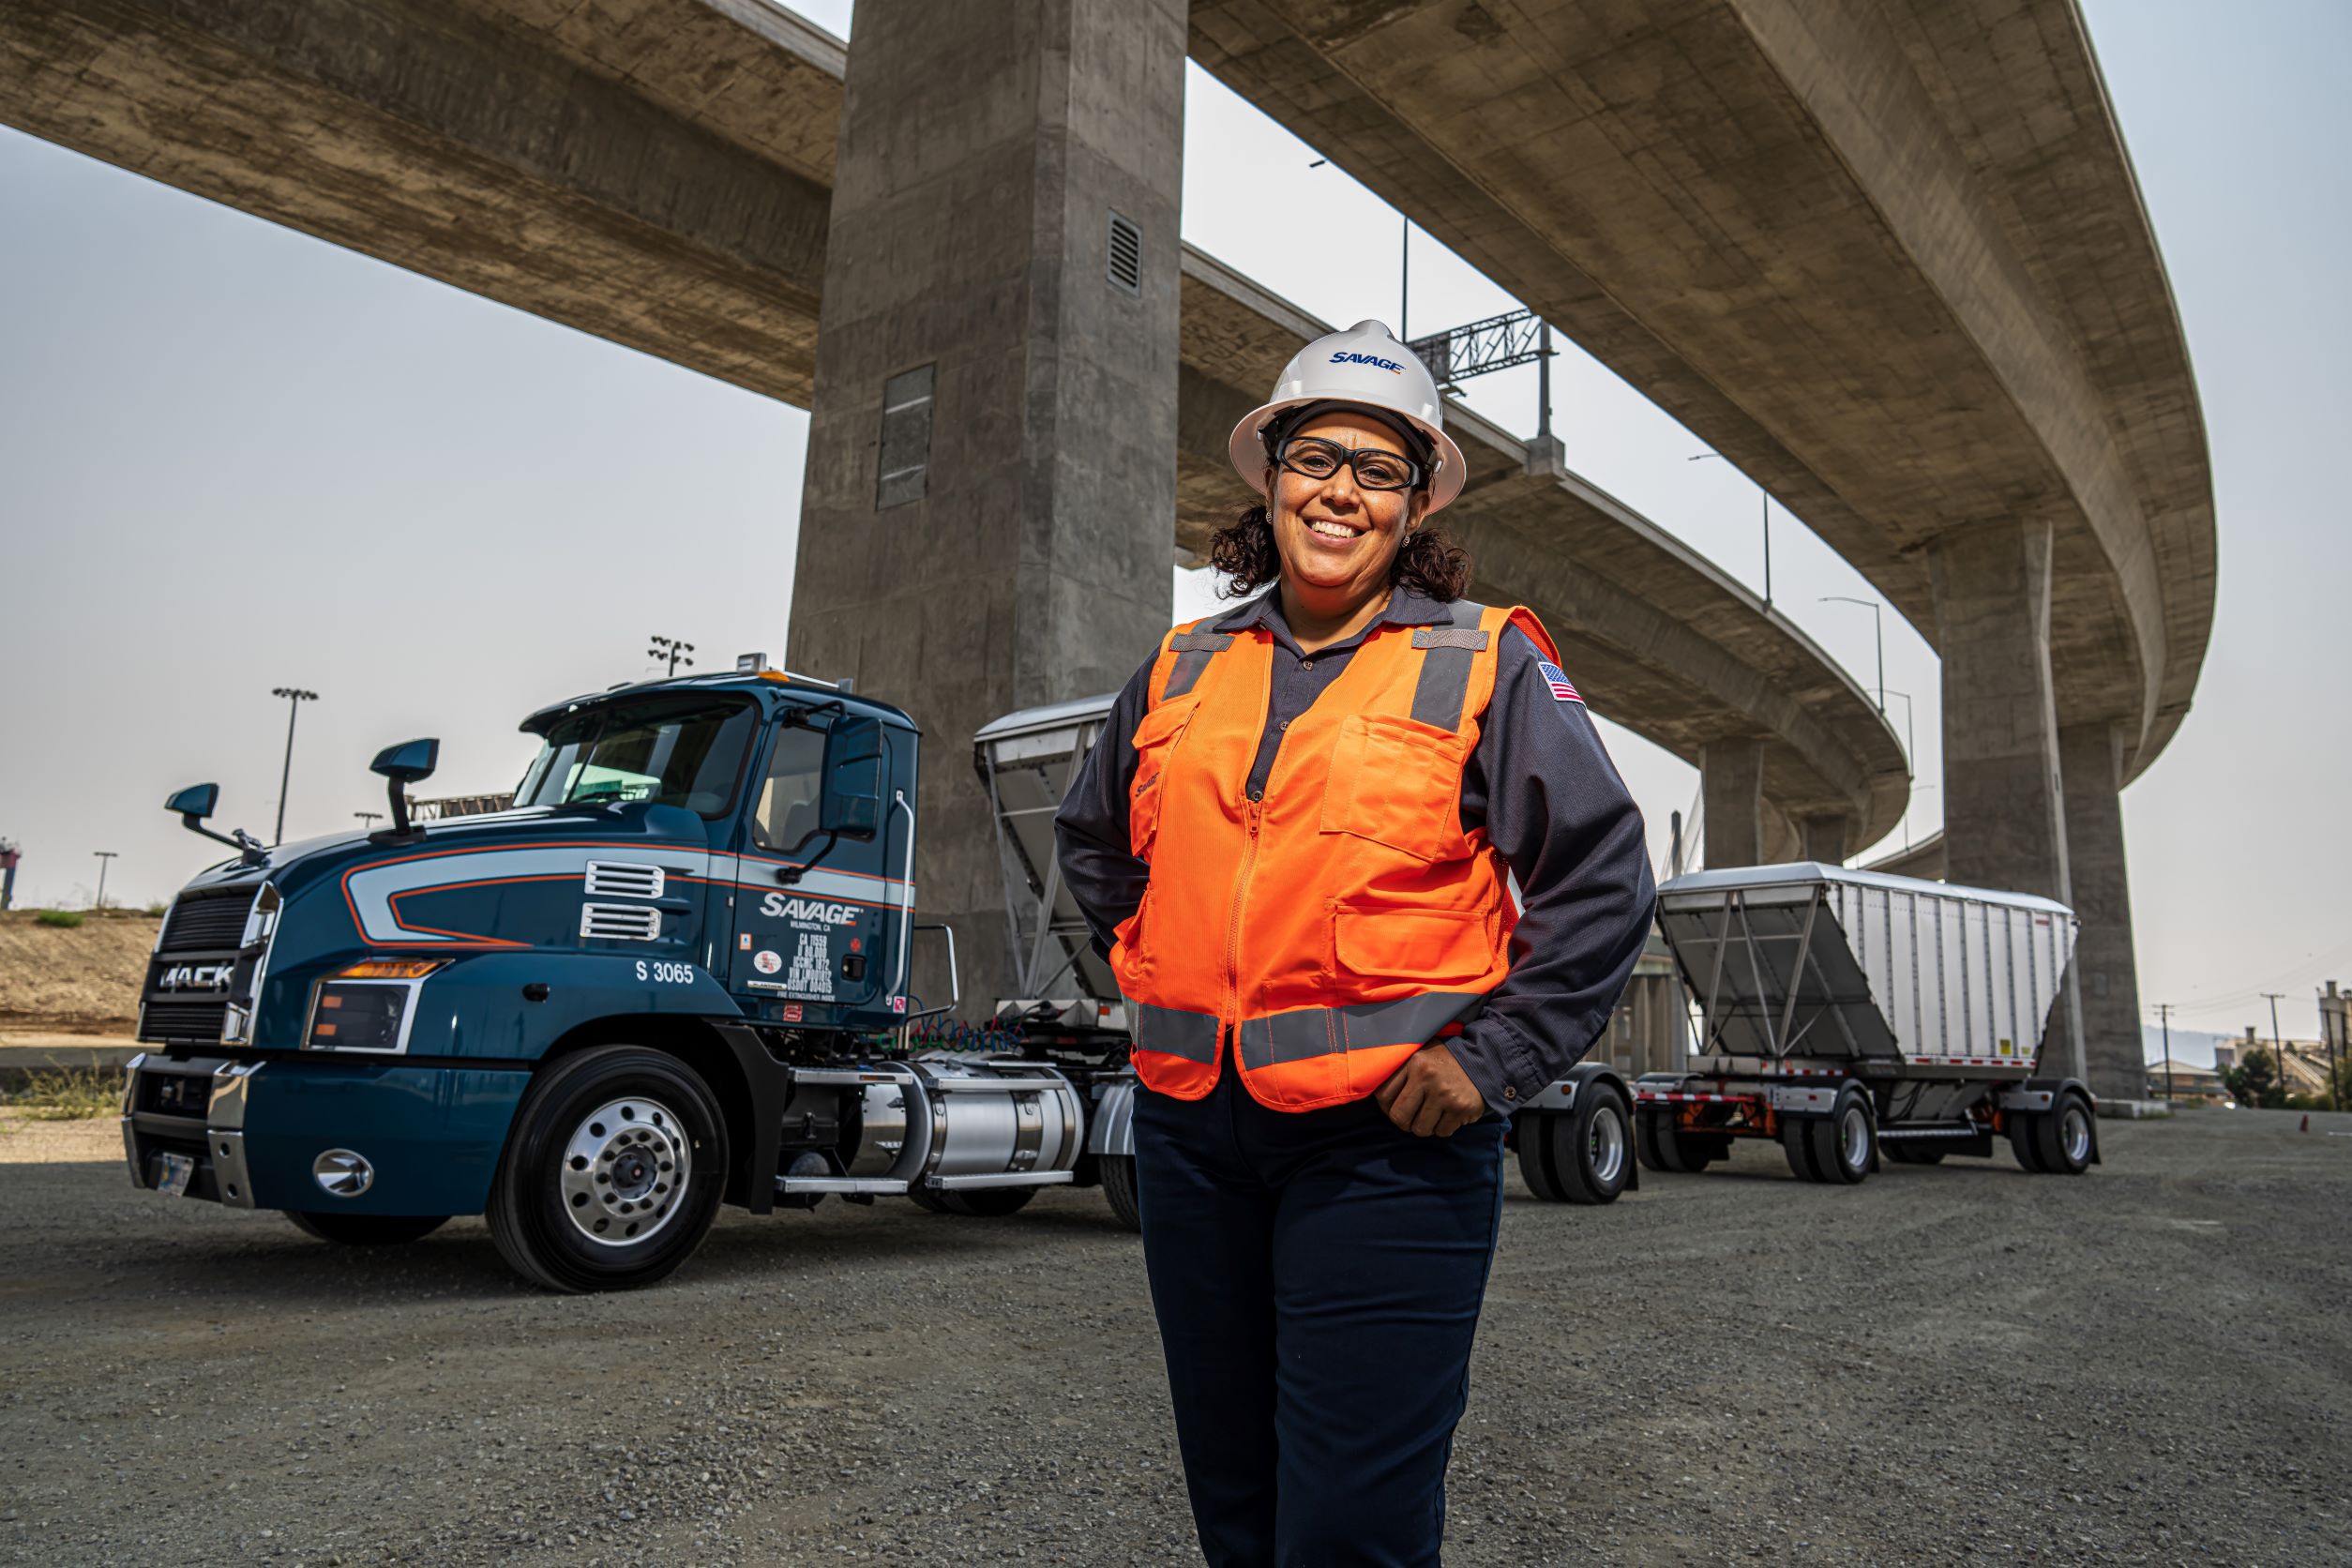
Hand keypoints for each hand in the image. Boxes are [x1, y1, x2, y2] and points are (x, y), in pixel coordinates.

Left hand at [1372, 1043, 1486, 1137]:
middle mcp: (1428, 1078)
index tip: (1394, 1107)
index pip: (1383, 1096)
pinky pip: (1442, 1132)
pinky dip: (1443, 1128)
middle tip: (1412, 1118)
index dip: (1386, 1107)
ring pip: (1420, 1129)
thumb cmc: (1445, 1061)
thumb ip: (1400, 1070)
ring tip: (1432, 1114)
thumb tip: (1375, 1093)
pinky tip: (1448, 1114)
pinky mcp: (1462, 1109)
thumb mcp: (1420, 1055)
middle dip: (1404, 1122)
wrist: (1484, 1060)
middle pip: (1399, 1118)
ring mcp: (1446, 1095)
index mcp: (1414, 1063)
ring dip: (1424, 1126)